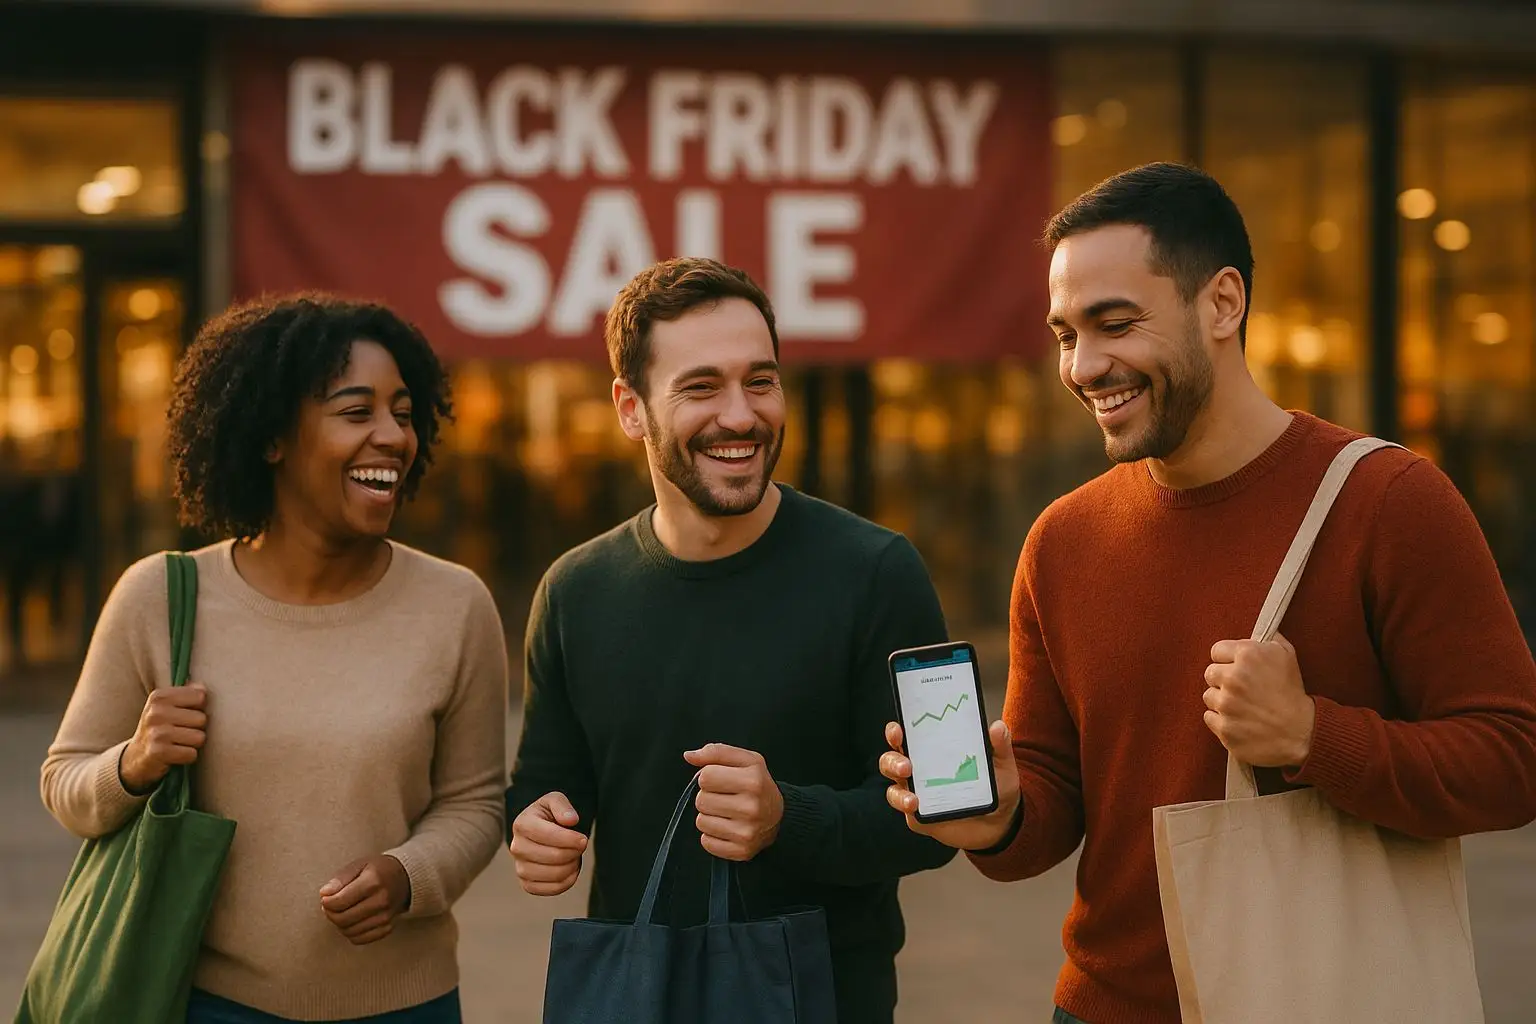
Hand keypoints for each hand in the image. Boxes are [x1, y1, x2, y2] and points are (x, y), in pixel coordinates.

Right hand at [119, 684, 207, 793]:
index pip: (200, 696)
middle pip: (202, 719)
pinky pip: (191, 754)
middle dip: (196, 728)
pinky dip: (187, 756)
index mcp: (159, 697)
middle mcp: (156, 712)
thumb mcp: (167, 706)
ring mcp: (157, 732)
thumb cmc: (159, 727)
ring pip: (199, 737)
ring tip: (177, 742)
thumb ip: (188, 693)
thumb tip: (203, 688)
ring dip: (192, 744)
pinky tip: (174, 754)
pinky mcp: (159, 752)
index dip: (198, 708)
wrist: (135, 756)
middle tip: (179, 732)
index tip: (184, 714)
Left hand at [320, 854, 409, 945]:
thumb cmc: (379, 870)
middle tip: (330, 906)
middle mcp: (381, 901)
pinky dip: (351, 933)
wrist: (405, 878)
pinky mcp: (387, 927)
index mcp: (372, 882)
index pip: (339, 902)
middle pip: (343, 919)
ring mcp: (385, 916)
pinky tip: (352, 921)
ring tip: (342, 912)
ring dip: (340, 924)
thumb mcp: (358, 865)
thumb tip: (324, 894)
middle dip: (331, 914)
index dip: (326, 902)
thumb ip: (340, 879)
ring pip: (349, 931)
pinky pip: (360, 939)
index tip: (326, 898)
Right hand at [509, 792, 587, 895]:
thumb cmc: (549, 815)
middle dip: (574, 852)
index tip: (583, 839)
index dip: (571, 839)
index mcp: (522, 824)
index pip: (550, 836)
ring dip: (572, 866)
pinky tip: (570, 870)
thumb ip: (562, 806)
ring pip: (554, 875)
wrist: (540, 831)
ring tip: (574, 856)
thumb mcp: (554, 800)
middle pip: (554, 856)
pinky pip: (551, 889)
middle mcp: (516, 847)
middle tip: (579, 847)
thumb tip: (570, 820)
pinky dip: (567, 882)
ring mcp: (520, 868)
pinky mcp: (527, 884)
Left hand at [682, 744, 783, 860]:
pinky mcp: (741, 851)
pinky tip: (727, 828)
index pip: (705, 776)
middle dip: (708, 797)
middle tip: (726, 797)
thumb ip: (716, 752)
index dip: (710, 776)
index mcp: (753, 781)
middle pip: (701, 800)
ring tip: (727, 813)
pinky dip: (712, 835)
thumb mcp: (746, 760)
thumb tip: (689, 756)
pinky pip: (706, 842)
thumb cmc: (757, 784)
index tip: (723, 780)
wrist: (780, 816)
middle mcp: (752, 808)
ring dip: (709, 816)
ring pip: (701, 822)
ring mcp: (747, 832)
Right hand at [880, 719, 1021, 851]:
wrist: (1000, 823)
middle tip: (906, 765)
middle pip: (891, 759)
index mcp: (934, 750)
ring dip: (898, 791)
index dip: (896, 731)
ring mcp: (917, 793)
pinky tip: (916, 807)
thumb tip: (997, 726)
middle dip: (893, 760)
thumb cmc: (995, 787)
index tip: (899, 729)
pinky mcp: (918, 816)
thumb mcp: (1001, 765)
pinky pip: (904, 810)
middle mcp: (919, 769)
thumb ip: (999, 745)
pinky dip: (906, 807)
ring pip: (893, 786)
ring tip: (913, 797)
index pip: (908, 735)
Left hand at [1203, 633, 1315, 767]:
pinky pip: (1210, 717)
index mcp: (1247, 655)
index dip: (1227, 659)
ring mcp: (1227, 704)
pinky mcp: (1223, 727)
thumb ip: (1268, 639)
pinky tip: (1240, 721)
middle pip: (1210, 673)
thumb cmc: (1293, 693)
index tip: (1236, 667)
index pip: (1217, 650)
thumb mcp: (1287, 656)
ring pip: (1209, 696)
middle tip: (1241, 689)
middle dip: (1223, 680)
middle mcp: (1233, 677)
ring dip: (1222, 701)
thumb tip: (1257, 630)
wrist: (1302, 734)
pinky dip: (1221, 720)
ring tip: (1244, 706)